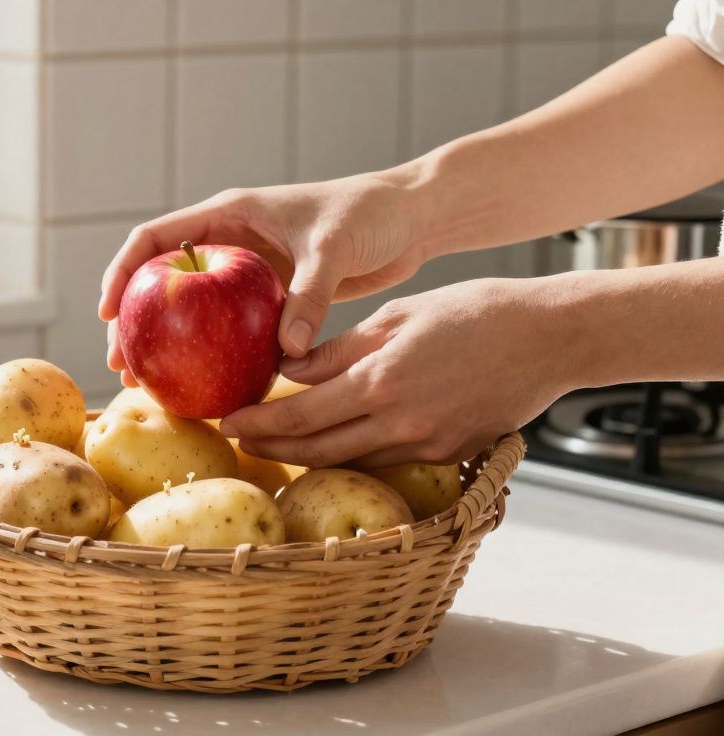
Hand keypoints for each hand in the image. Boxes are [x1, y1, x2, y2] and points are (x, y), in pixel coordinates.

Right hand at [100, 175, 429, 385]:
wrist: (410, 218)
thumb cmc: (372, 216)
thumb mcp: (335, 250)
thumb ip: (309, 296)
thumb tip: (286, 352)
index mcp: (229, 214)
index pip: (154, 238)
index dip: (122, 272)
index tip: (108, 312)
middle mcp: (228, 240)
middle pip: (159, 280)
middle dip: (134, 322)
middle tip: (122, 367)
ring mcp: (245, 270)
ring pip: (188, 309)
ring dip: (165, 345)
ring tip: (147, 385)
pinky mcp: (267, 295)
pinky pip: (225, 328)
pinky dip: (209, 355)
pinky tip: (203, 389)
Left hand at [219, 278, 575, 467]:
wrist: (552, 337)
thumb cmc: (476, 312)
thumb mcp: (398, 317)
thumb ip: (339, 350)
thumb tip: (287, 373)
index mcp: (380, 382)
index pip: (299, 416)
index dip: (258, 425)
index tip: (227, 424)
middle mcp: (399, 423)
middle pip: (316, 450)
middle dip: (272, 449)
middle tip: (238, 443)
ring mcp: (426, 445)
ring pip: (350, 462)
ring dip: (309, 458)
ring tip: (277, 447)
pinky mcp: (449, 454)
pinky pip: (387, 462)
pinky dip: (354, 457)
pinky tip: (334, 446)